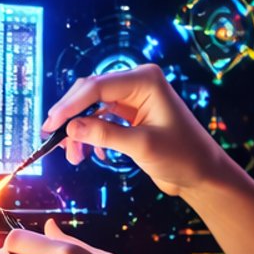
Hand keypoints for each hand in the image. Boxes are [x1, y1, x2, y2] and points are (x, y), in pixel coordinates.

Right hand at [43, 64, 232, 197]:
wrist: (202, 173)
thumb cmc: (183, 156)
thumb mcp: (142, 146)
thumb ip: (105, 135)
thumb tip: (70, 128)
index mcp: (145, 80)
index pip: (96, 87)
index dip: (69, 105)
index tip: (50, 125)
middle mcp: (137, 83)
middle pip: (90, 93)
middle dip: (70, 117)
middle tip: (51, 139)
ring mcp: (134, 98)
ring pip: (92, 107)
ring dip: (79, 131)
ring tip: (72, 157)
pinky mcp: (131, 115)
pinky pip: (101, 119)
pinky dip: (91, 136)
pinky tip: (92, 155)